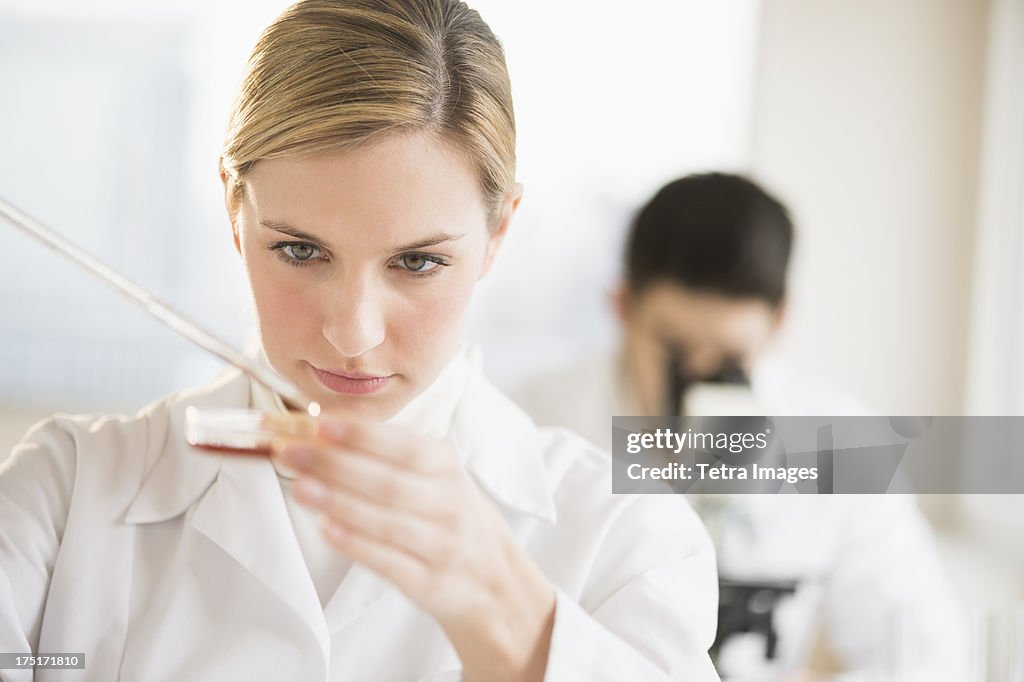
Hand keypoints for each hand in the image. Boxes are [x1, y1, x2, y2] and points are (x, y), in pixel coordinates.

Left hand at [270, 416, 554, 680]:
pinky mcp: (429, 582)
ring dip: (338, 502)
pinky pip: (389, 562)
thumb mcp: (435, 475)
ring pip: (386, 522)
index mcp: (447, 467)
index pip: (404, 446)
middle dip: (334, 465)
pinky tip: (327, 529)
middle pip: (389, 482)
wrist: (493, 577)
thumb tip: (322, 431)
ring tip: (299, 486)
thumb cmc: (447, 514)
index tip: (319, 424)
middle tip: (290, 452)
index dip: (362, 435)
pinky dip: (356, 545)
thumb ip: (387, 454)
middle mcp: (449, 503)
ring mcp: (442, 545)